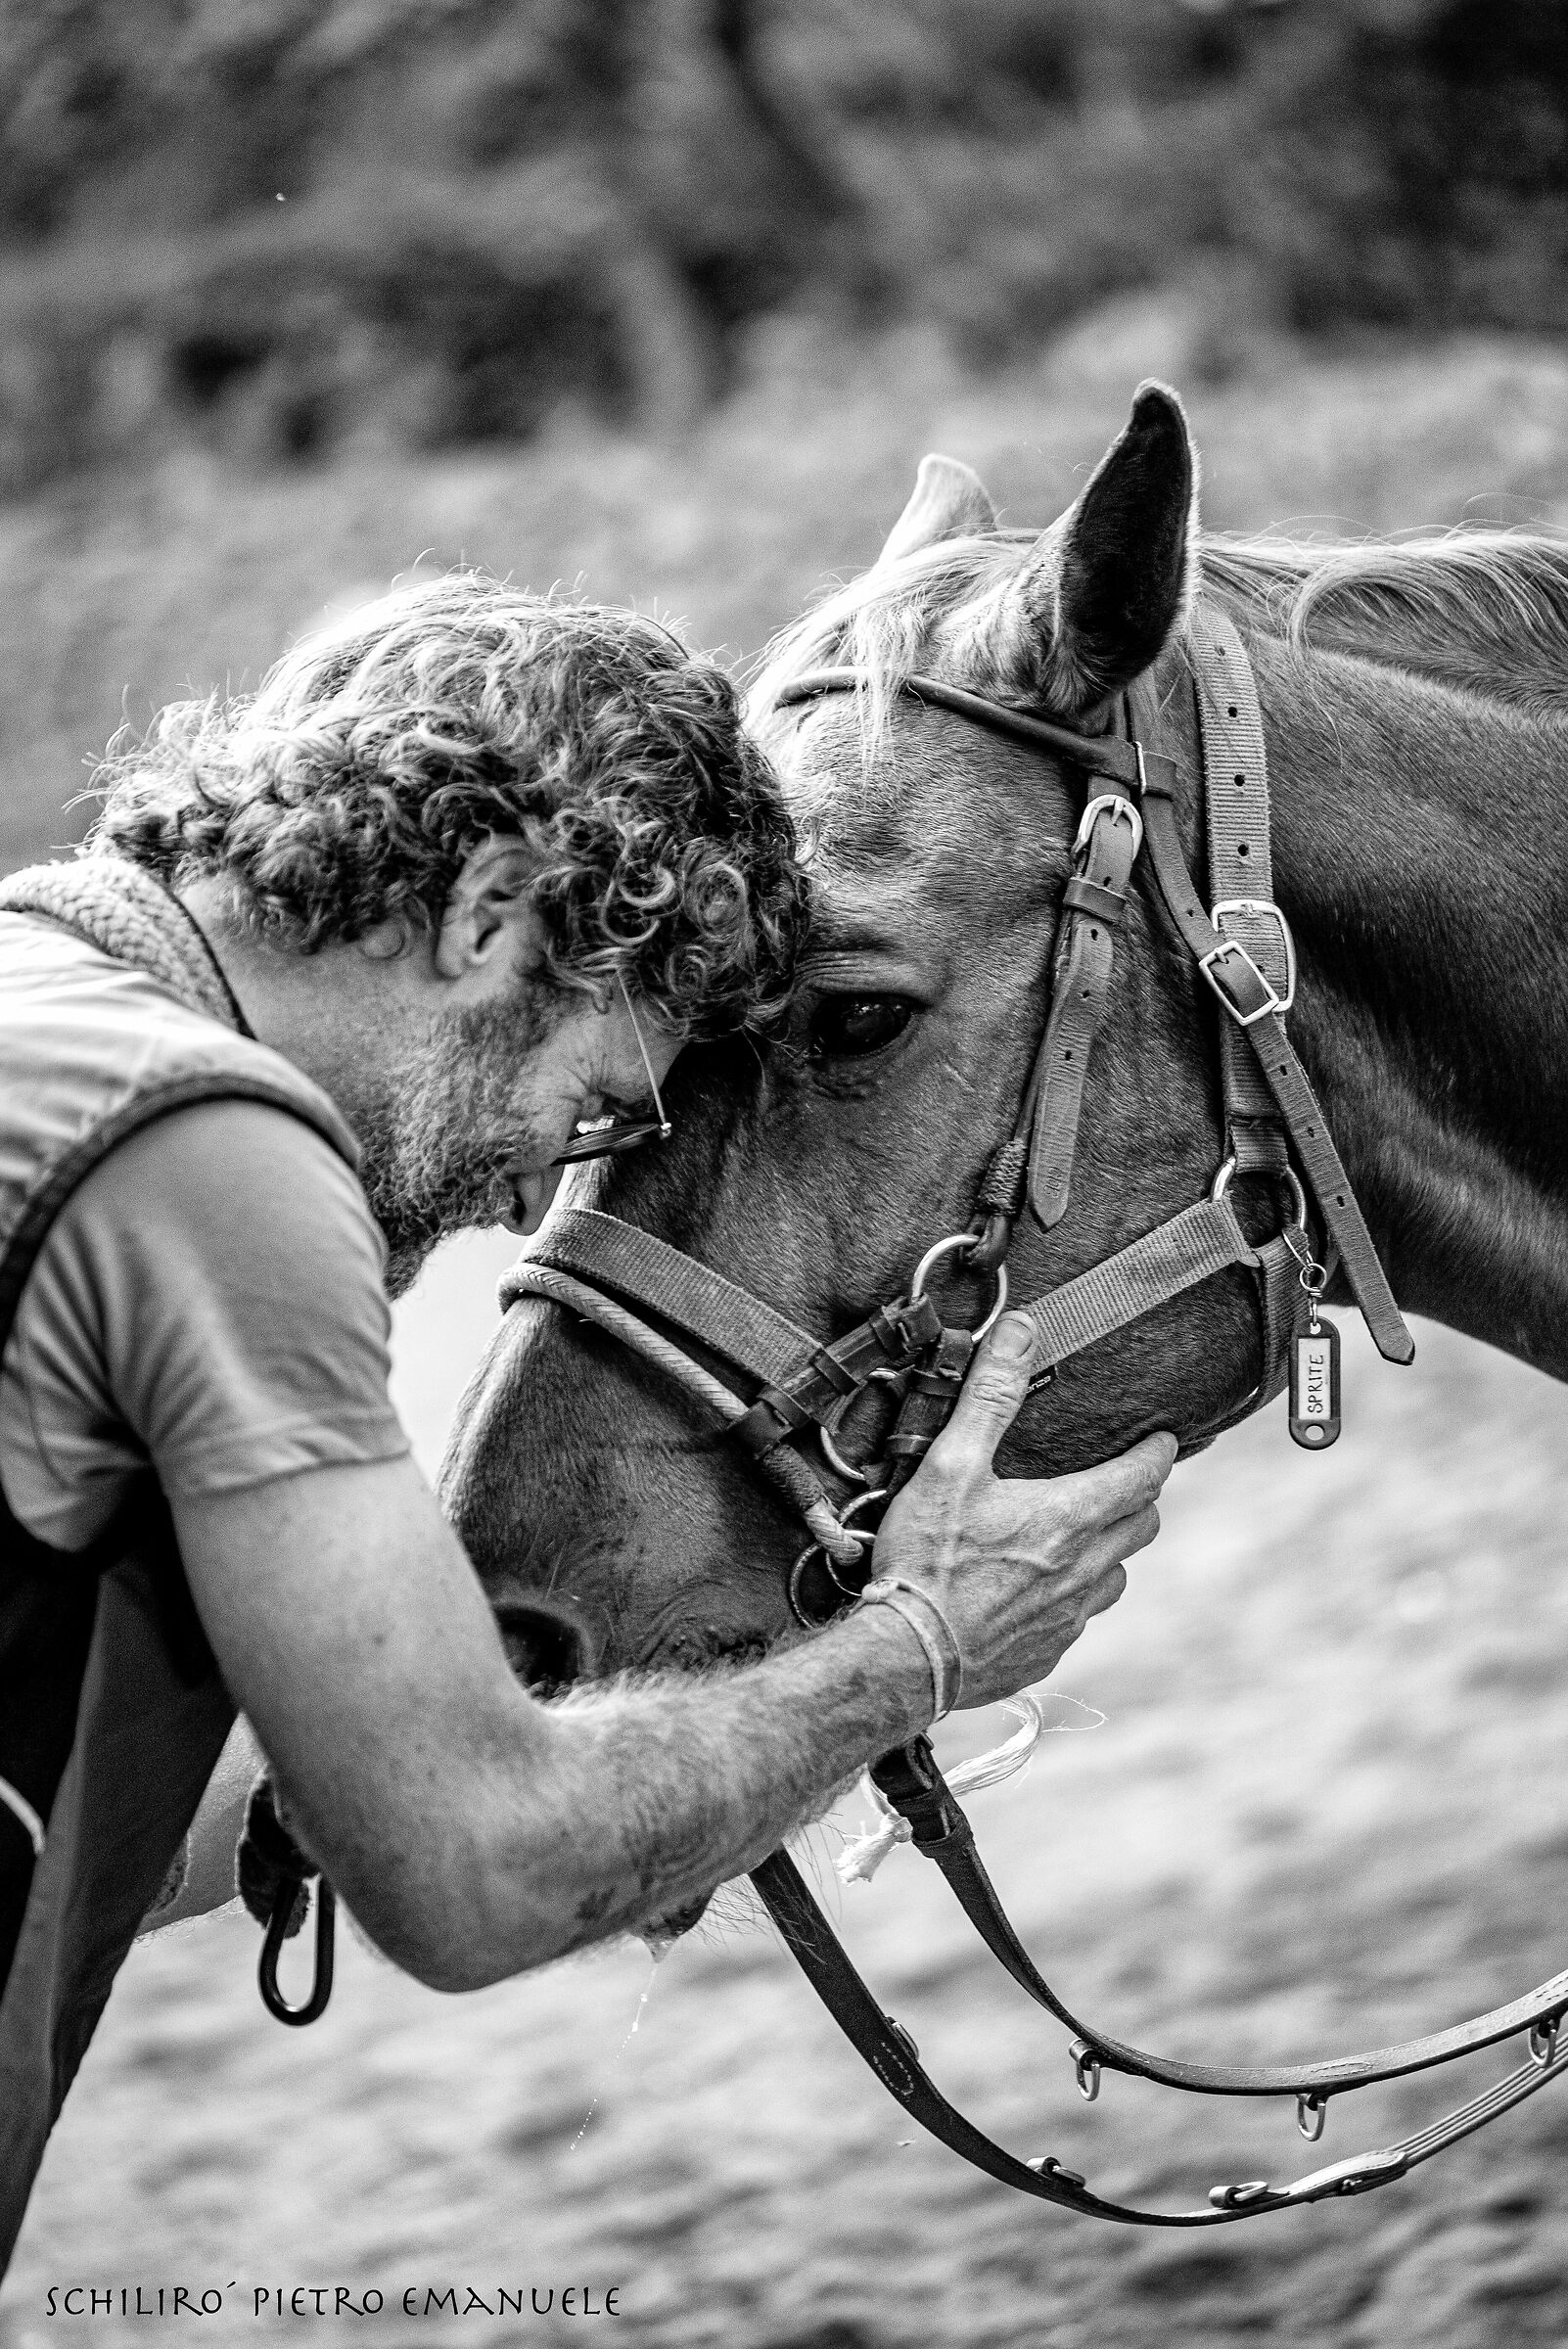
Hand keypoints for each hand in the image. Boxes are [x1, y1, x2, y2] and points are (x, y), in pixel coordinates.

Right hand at [870, 1313, 1176, 1708]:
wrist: (906, 1656)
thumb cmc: (927, 1559)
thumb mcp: (951, 1465)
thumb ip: (990, 1396)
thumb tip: (1022, 1329)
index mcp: (1069, 1518)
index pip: (1143, 1478)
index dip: (1158, 1454)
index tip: (1163, 1441)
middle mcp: (1084, 1570)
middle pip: (1141, 1526)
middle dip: (1138, 1498)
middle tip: (1120, 1481)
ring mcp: (1069, 1618)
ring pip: (1116, 1576)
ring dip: (1109, 1550)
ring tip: (1078, 1535)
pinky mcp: (1047, 1654)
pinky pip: (1079, 1619)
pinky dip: (1072, 1596)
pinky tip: (1035, 1590)